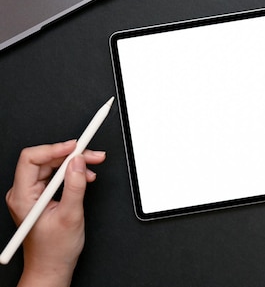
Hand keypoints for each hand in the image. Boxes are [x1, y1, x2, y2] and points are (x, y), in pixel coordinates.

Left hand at [5, 141, 105, 286]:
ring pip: (52, 166)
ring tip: (93, 168)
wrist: (52, 267)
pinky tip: (85, 177)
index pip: (31, 158)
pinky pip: (55, 176)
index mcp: (23, 197)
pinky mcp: (41, 196)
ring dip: (74, 164)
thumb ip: (75, 186)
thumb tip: (78, 162)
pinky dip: (72, 173)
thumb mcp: (70, 216)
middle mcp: (23, 193)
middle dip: (71, 155)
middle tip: (93, 154)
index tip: (76, 146)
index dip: (55, 148)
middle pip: (44, 160)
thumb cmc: (55, 249)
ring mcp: (31, 194)